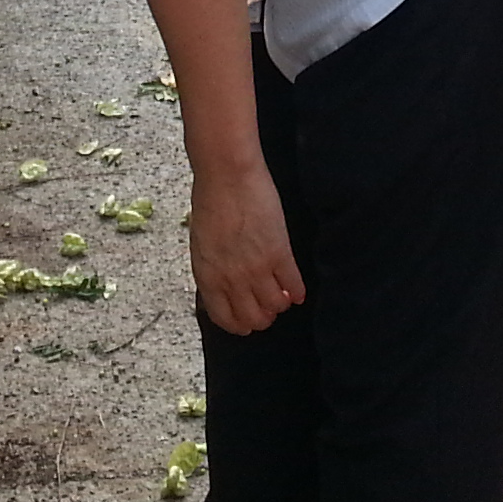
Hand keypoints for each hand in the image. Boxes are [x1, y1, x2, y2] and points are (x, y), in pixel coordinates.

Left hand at [189, 161, 304, 333]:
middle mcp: (231, 279)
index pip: (225, 318)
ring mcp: (256, 268)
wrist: (228, 176)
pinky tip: (299, 291)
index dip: (239, 325)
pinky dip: (298, 292)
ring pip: (275, 305)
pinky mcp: (279, 253)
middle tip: (269, 310)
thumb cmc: (211, 202)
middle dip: (263, 318)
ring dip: (281, 304)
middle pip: (253, 318)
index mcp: (208, 277)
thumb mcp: (202, 244)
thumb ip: (213, 269)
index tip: (247, 324)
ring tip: (284, 297)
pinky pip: (293, 285)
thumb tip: (225, 286)